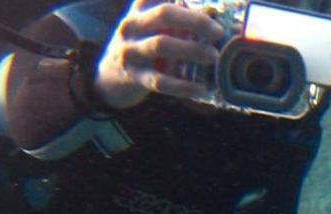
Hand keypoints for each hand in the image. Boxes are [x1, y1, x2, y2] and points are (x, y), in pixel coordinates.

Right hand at [94, 0, 223, 109]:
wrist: (109, 77)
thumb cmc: (143, 45)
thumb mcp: (155, 26)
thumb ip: (182, 19)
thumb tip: (220, 17)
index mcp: (141, 7)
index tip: (209, 2)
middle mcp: (132, 24)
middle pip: (164, 14)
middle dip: (195, 21)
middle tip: (218, 32)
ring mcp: (130, 50)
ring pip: (161, 45)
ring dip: (191, 50)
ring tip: (214, 57)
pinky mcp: (134, 76)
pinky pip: (159, 80)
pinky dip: (182, 86)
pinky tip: (201, 89)